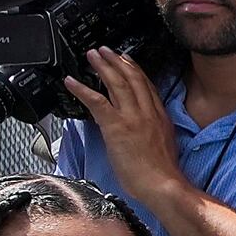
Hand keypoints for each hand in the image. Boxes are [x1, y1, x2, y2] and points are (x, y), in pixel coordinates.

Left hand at [64, 46, 183, 199]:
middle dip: (118, 61)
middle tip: (105, 51)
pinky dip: (82, 89)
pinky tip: (71, 82)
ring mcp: (132, 118)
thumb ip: (154, 132)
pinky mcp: (117, 126)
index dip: (135, 70)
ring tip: (92, 56)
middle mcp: (147, 113)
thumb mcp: (164, 146)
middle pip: (132, 79)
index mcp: (160, 117)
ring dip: (103, 67)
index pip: (147, 87)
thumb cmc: (162, 174)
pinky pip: (97, 102)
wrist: (162, 184)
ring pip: (117, 84)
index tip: (127, 60)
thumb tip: (143, 132)